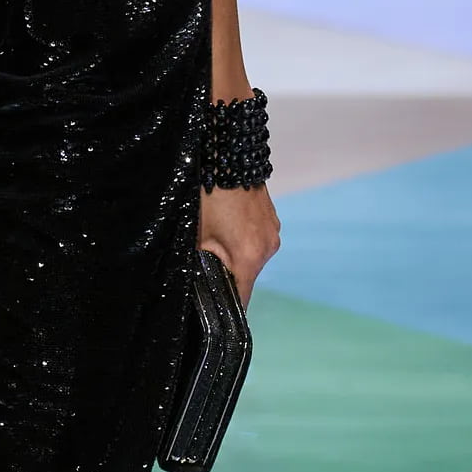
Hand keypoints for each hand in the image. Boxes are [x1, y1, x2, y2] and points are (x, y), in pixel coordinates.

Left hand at [198, 185, 278, 306]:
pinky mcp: (272, 221)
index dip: (225, 309)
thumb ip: (200, 266)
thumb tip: (198, 287)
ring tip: (215, 238)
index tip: (212, 314)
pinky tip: (226, 225)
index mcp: (249, 258)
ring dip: (235, 256)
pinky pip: (256, 241)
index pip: (240, 300)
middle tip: (204, 265)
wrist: (228, 157)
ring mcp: (273, 233)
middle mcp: (267, 249)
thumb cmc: (208, 196)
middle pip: (245, 278)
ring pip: (251, 259)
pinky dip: (242, 241)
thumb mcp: (198, 235)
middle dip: (226, 276)